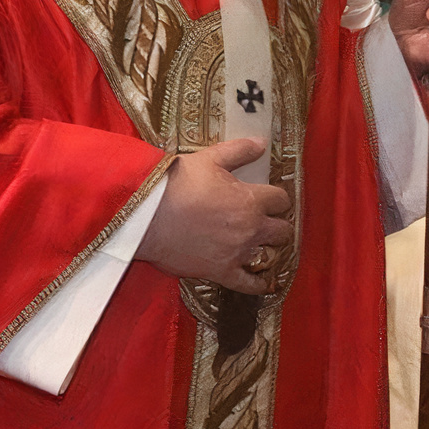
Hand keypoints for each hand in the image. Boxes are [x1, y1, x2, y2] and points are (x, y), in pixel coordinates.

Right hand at [136, 137, 290, 292]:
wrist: (145, 216)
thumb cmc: (175, 184)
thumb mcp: (209, 159)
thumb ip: (239, 150)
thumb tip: (263, 143)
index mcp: (250, 199)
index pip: (281, 199)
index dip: (277, 198)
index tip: (270, 199)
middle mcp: (251, 227)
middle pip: (283, 230)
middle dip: (279, 224)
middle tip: (269, 222)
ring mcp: (238, 252)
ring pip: (271, 256)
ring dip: (271, 250)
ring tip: (265, 247)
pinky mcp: (221, 272)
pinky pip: (249, 284)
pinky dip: (260, 285)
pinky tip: (265, 283)